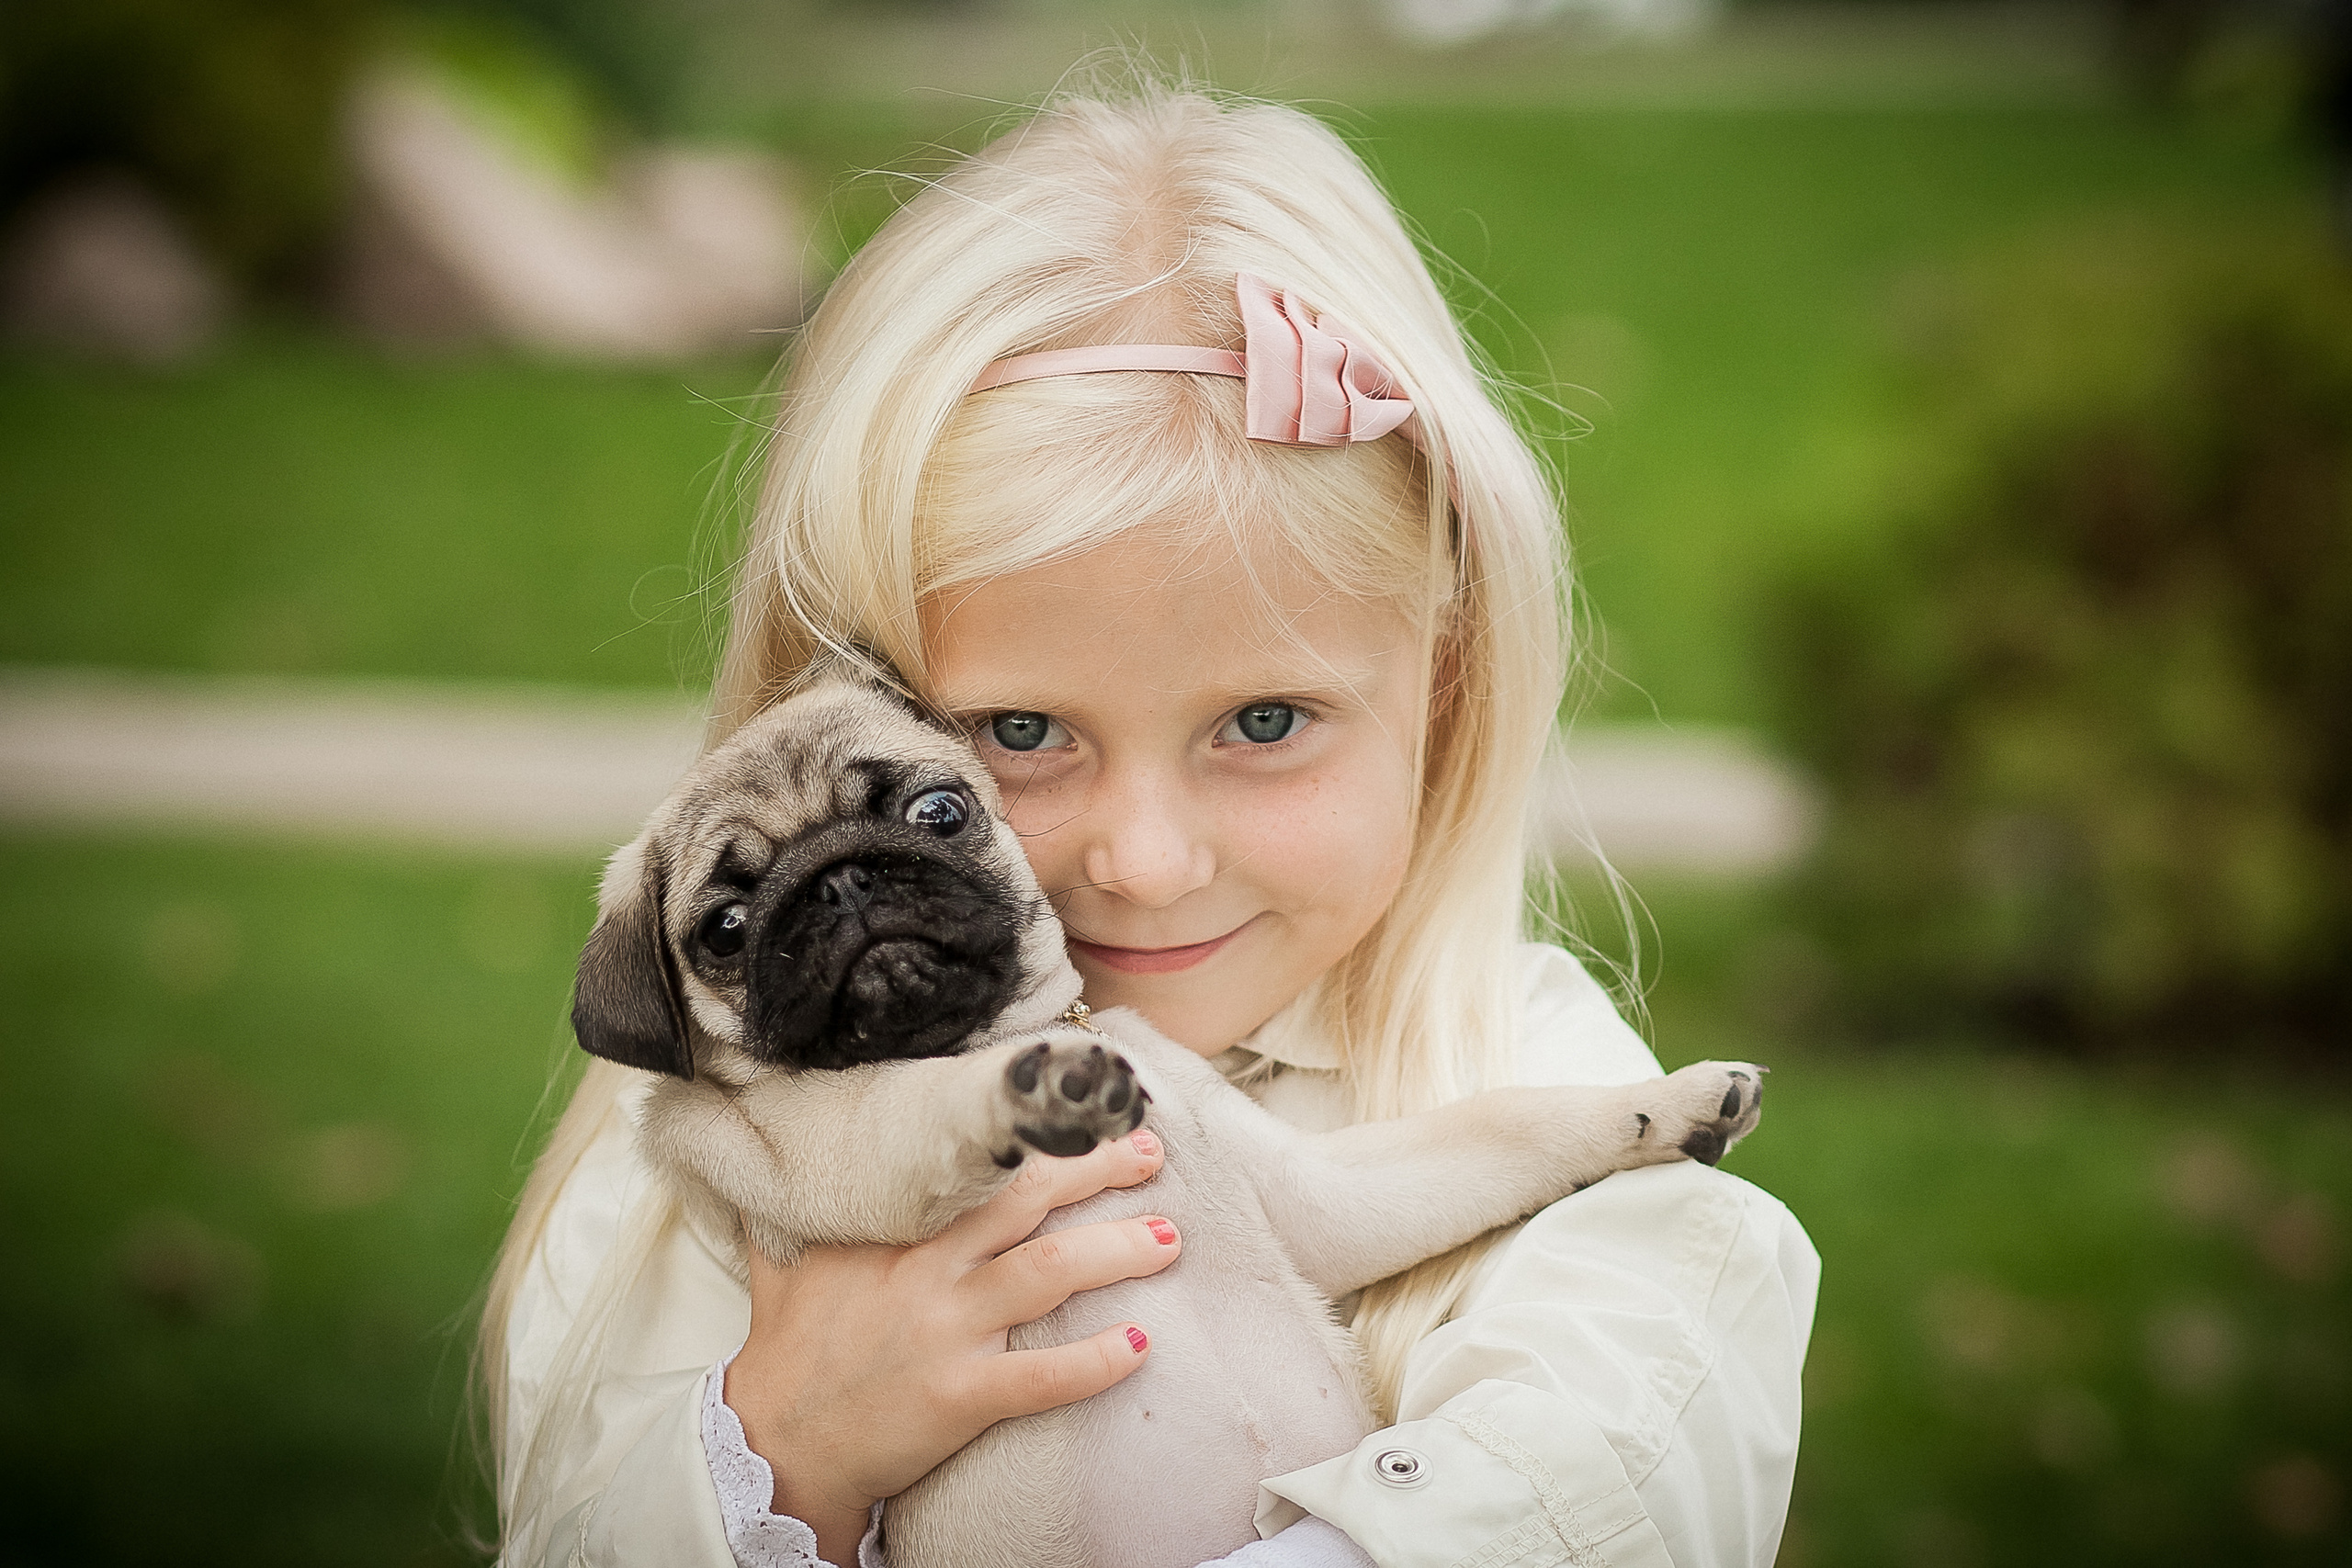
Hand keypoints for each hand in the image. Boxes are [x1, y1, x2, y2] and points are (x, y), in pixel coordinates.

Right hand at [724, 1129, 1177, 1565]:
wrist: (776, 1442)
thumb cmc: (789, 1348)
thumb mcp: (791, 1256)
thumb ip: (815, 1206)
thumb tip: (797, 1142)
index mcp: (891, 1229)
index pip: (975, 1164)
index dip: (1036, 1134)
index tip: (1082, 1108)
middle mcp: (924, 1269)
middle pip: (1028, 1199)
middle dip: (1098, 1169)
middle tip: (1149, 1152)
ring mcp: (946, 1332)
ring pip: (1051, 1272)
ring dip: (1120, 1251)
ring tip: (1169, 1238)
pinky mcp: (961, 1395)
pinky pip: (1043, 1376)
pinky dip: (1096, 1362)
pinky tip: (1138, 1346)